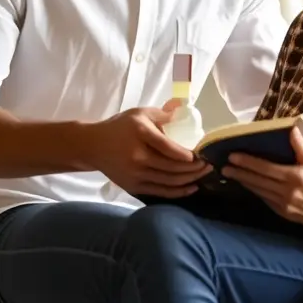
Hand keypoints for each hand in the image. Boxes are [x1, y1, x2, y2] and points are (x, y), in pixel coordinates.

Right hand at [87, 106, 209, 197]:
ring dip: (190, 179)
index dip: (187, 154)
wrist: (93, 146)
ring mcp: (135, 174)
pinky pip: (160, 192)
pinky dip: (178, 191)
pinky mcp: (134, 186)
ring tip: (204, 174)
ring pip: (169, 181)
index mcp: (140, 134)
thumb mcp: (140, 113)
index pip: (168, 147)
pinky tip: (191, 187)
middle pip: (172, 167)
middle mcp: (137, 156)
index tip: (201, 154)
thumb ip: (164, 114)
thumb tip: (186, 111)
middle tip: (209, 165)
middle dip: (195, 168)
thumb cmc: (120, 127)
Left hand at [223, 127, 302, 229]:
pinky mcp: (283, 214)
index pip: (265, 168)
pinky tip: (248, 185)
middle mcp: (286, 192)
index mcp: (294, 177)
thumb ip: (302, 147)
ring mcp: (284, 205)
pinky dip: (255, 191)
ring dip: (244, 182)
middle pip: (257, 181)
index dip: (247, 162)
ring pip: (258, 191)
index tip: (233, 157)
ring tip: (231, 175)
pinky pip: (265, 200)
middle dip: (239, 173)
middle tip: (224, 167)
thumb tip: (291, 129)